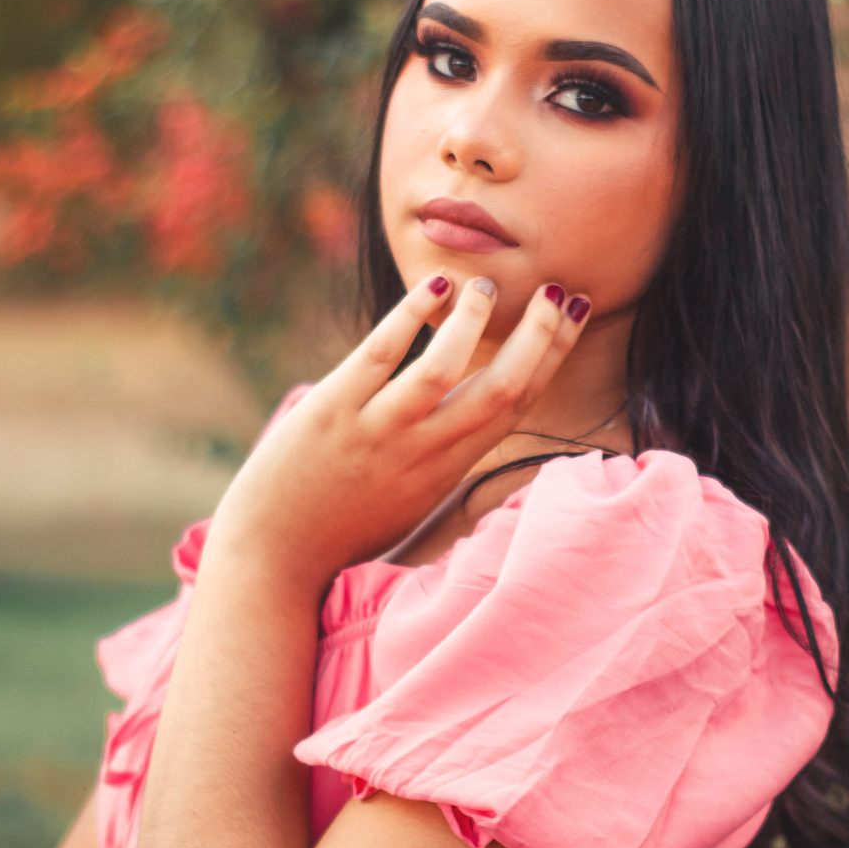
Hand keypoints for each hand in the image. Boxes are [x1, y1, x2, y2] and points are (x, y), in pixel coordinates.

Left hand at [209, 272, 590, 590]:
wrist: (273, 561)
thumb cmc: (338, 529)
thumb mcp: (406, 500)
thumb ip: (437, 457)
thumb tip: (462, 409)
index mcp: (446, 471)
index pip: (516, 407)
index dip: (552, 357)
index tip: (574, 314)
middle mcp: (422, 452)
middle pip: (501, 388)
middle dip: (540, 335)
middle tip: (559, 291)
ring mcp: (378, 432)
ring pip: (443, 369)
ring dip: (474, 320)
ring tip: (487, 286)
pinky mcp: (331, 411)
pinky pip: (380, 355)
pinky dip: (411, 315)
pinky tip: (434, 286)